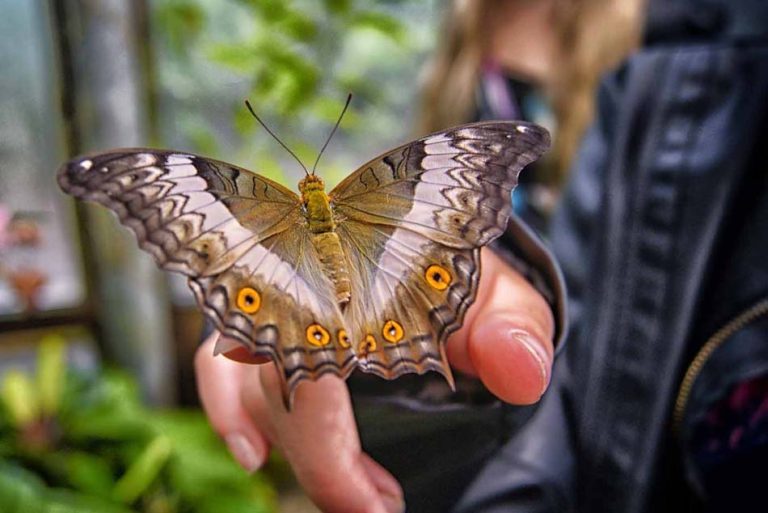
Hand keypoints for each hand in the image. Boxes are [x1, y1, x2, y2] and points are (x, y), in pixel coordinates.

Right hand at [195, 248, 554, 512]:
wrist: (434, 248)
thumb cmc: (460, 276)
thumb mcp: (501, 297)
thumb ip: (514, 327)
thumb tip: (519, 374)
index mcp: (362, 276)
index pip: (317, 365)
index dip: (331, 452)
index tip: (380, 506)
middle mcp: (303, 284)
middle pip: (276, 384)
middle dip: (320, 463)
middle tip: (377, 506)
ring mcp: (276, 298)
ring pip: (244, 381)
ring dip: (283, 445)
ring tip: (342, 493)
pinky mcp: (263, 318)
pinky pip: (221, 363)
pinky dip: (227, 409)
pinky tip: (253, 452)